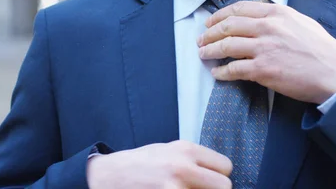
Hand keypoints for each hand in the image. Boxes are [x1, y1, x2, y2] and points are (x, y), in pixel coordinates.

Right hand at [87, 140, 231, 188]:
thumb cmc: (140, 164)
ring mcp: (175, 188)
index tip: (208, 180)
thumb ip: (194, 159)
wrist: (110, 176)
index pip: (226, 166)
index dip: (218, 176)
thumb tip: (218, 173)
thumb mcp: (169, 150)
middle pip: (224, 187)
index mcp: (186, 150)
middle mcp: (183, 168)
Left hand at [197, 2, 335, 104]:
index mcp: (277, 12)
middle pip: (228, 26)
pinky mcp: (264, 70)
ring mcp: (264, 48)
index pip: (239, 8)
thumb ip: (278, 18)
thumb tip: (258, 19)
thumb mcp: (301, 22)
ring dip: (210, 50)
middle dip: (209, 33)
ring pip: (226, 46)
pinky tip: (217, 74)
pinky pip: (234, 69)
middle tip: (201, 39)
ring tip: (203, 54)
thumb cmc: (322, 50)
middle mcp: (268, 27)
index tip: (210, 22)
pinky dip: (221, 72)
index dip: (220, 15)